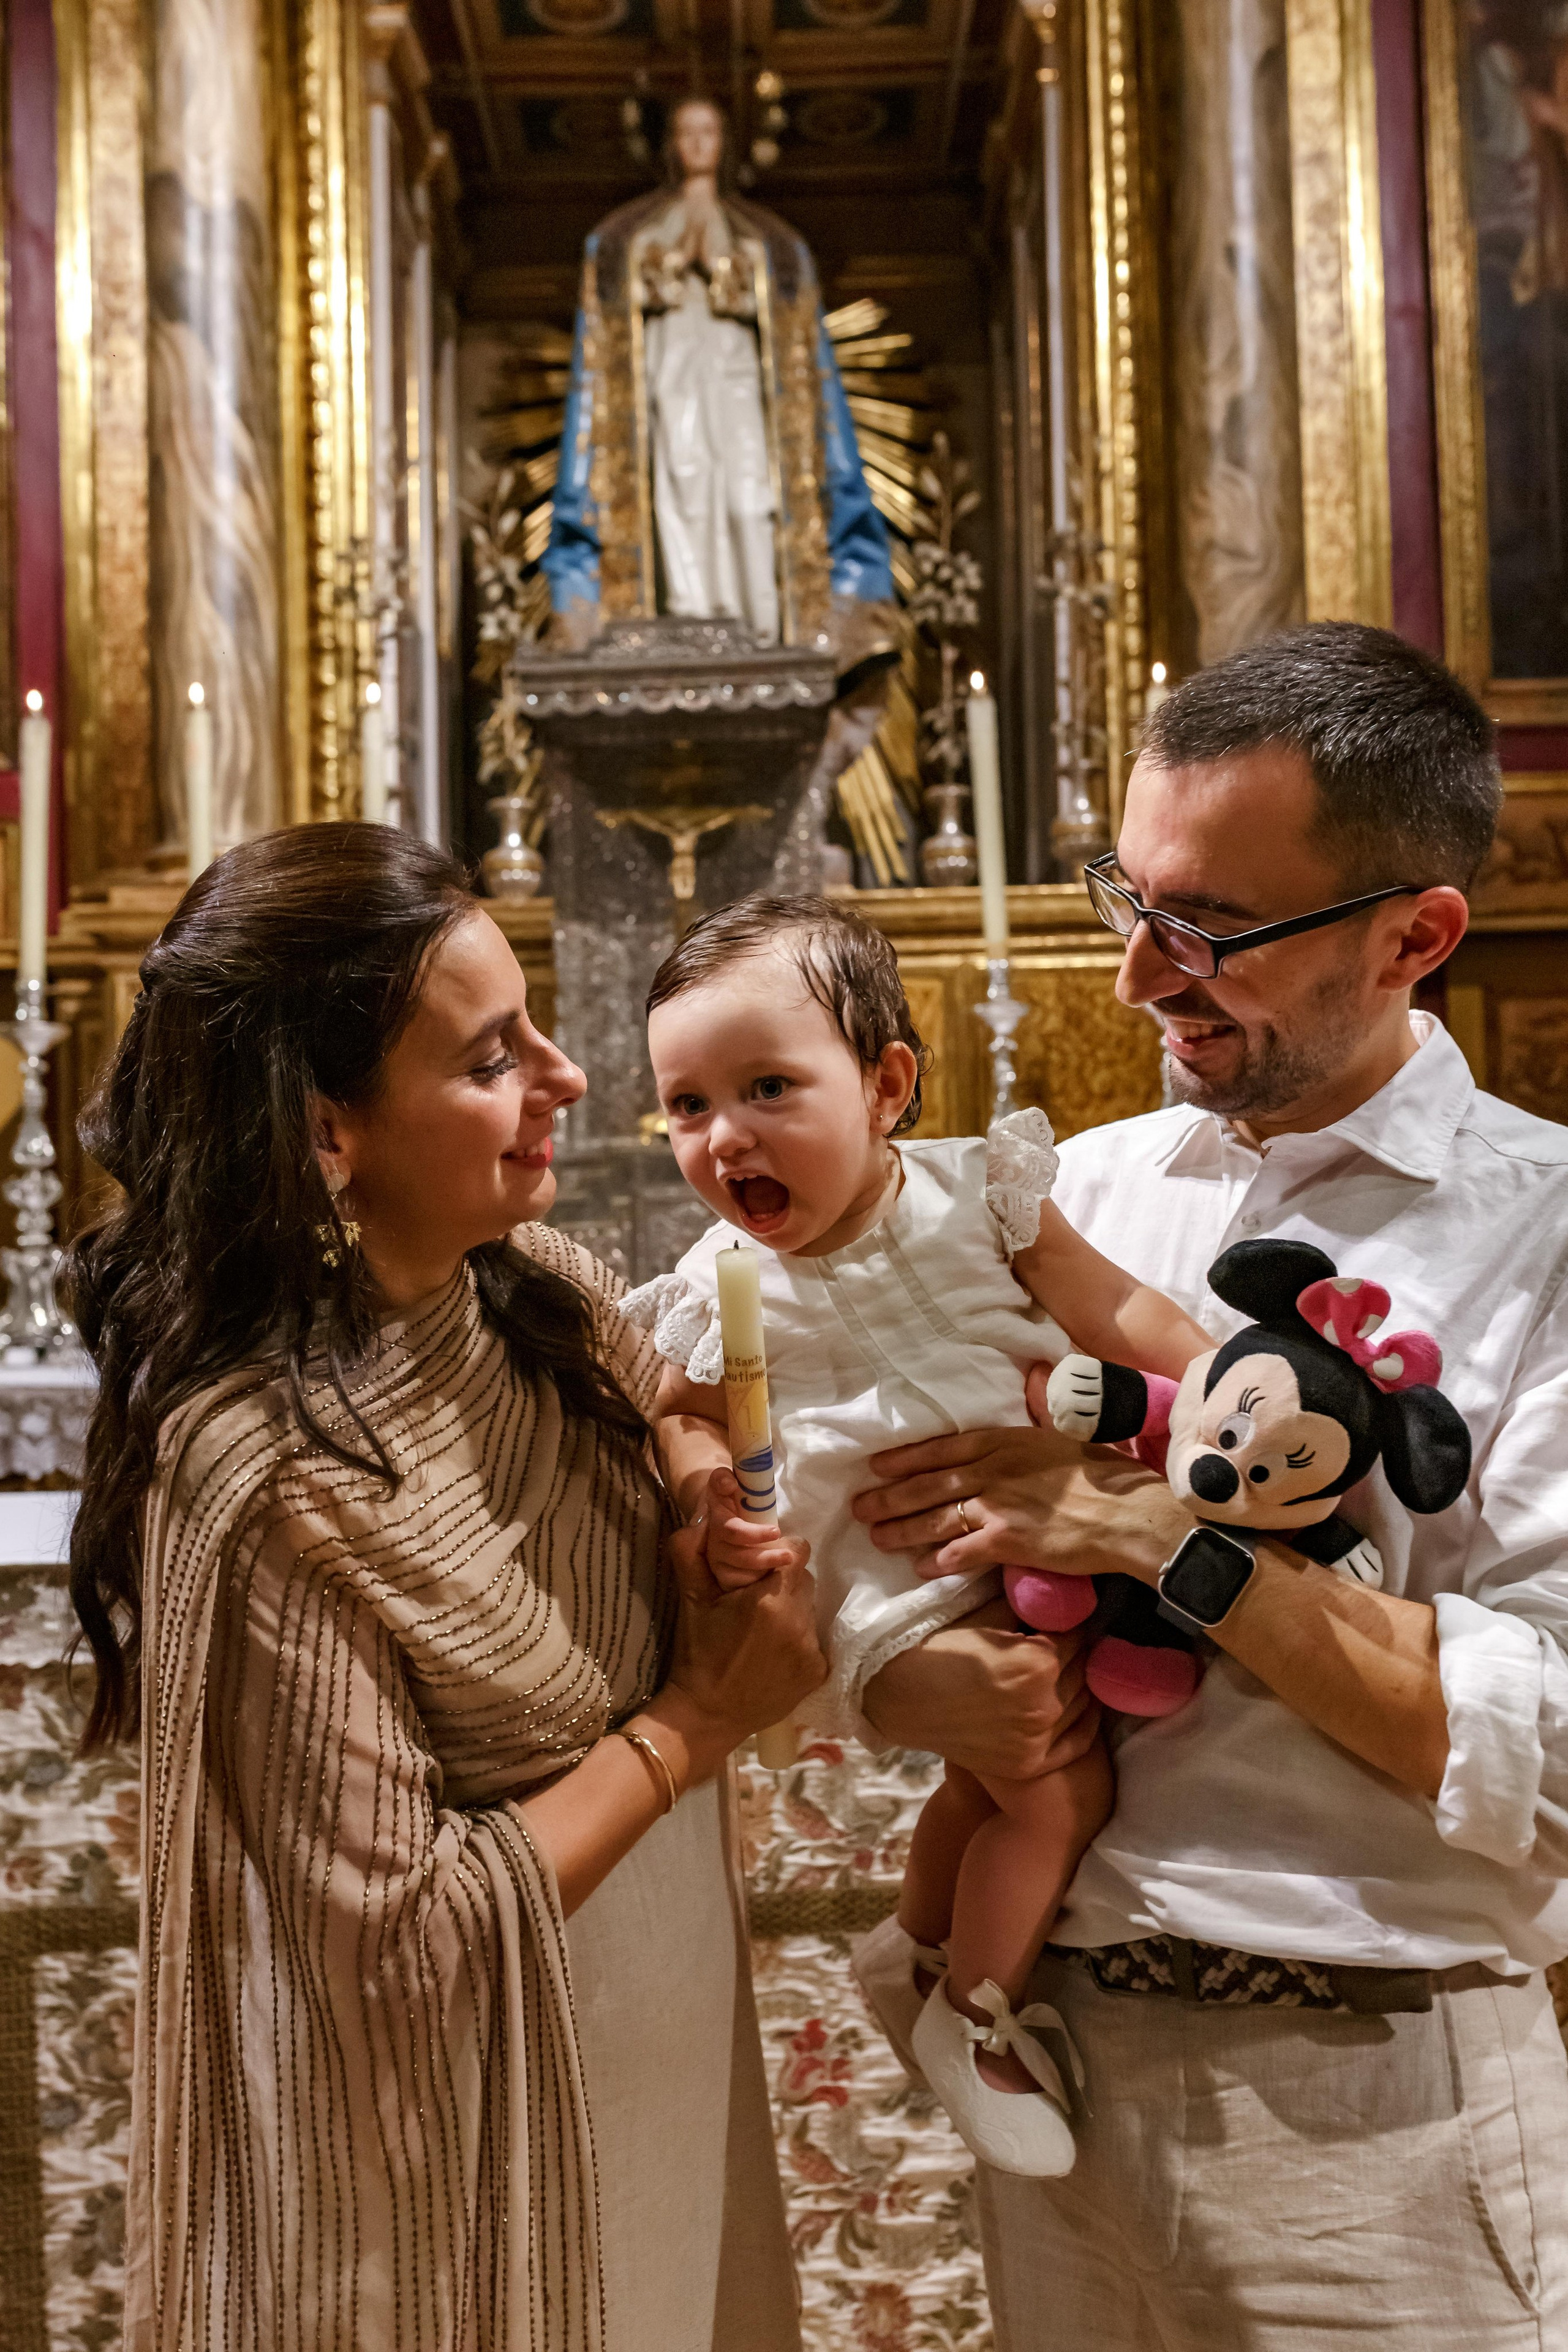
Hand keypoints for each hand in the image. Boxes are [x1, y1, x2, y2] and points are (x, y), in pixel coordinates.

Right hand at [657, 1522, 825, 1770]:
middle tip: (756, 1599)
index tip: (759, 1566)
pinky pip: (813, 1639)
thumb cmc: (697, 1653)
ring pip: (810, 1608)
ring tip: (762, 1630)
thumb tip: (704, 1515)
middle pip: (804, 1579)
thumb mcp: (691, 1599)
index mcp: (770, 1600)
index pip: (798, 1550)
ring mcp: (811, 1649)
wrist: (706, 1714)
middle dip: (783, 1581)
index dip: (778, 1553)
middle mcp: (798, 1622)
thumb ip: (693, 1552)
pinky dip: (797, 1640)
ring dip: (791, 1610)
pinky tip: (773, 1654)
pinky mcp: (818, 1671)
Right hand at [695, 1467, 784, 1591]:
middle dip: (765, 1558)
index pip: (732, 1530)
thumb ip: (722, 1480)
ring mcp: (717, 1564)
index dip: (753, 1534)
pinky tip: (774, 1579)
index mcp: (716, 1522)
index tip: (776, 1532)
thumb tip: (728, 1482)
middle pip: (738, 1557)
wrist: (714, 1516)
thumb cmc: (729, 1499)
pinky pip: (740, 1588)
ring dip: (763, 1572)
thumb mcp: (724, 1485)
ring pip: (739, 1576)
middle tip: (790, 1556)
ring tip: (785, 1565)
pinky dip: (757, 1586)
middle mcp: (713, 1546)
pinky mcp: (723, 1580)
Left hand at [851, 1422, 1188, 1584]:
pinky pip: (961, 1552)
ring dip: (902, 1529)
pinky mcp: (1007, 1541)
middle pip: (930, 1484)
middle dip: (890, 1496)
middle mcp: (994, 1470)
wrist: (1131, 1514)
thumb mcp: (1067, 1433)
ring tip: (878, 1537)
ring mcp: (998, 1505)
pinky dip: (939, 1561)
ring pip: (936, 1517)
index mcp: (1007, 1441)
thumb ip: (1040, 1411)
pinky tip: (921, 1569)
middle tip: (860, 1506)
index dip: (906, 1458)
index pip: (943, 1447)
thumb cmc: (1106, 1475)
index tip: (877, 1465)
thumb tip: (1031, 1374)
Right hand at [863, 1595, 1101, 1778]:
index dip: (1068, 1620)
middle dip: (1071, 1651)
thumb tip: (1053, 1585)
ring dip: (1075, 1683)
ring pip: (1080, 1702)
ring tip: (1064, 1669)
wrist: (894, 1694)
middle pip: (1080, 1668)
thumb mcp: (982, 1612)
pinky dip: (1082, 1723)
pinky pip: (1076, 1742)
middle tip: (1061, 1640)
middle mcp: (1044, 1705)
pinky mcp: (1027, 1764)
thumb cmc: (935, 1646)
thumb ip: (1024, 1601)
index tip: (1064, 1614)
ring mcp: (1037, 1740)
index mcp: (1038, 1662)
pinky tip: (1079, 1706)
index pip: (1076, 1633)